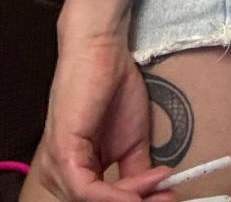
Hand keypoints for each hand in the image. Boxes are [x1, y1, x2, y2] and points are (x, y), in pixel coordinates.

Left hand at [37, 37, 174, 201]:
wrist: (102, 50)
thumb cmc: (113, 86)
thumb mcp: (133, 141)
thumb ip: (136, 173)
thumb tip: (155, 195)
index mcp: (74, 172)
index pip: (102, 200)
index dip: (136, 201)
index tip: (167, 195)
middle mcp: (59, 175)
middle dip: (136, 201)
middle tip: (168, 195)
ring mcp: (57, 167)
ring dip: (132, 198)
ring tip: (161, 183)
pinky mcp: (62, 155)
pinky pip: (87, 190)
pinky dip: (117, 194)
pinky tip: (140, 186)